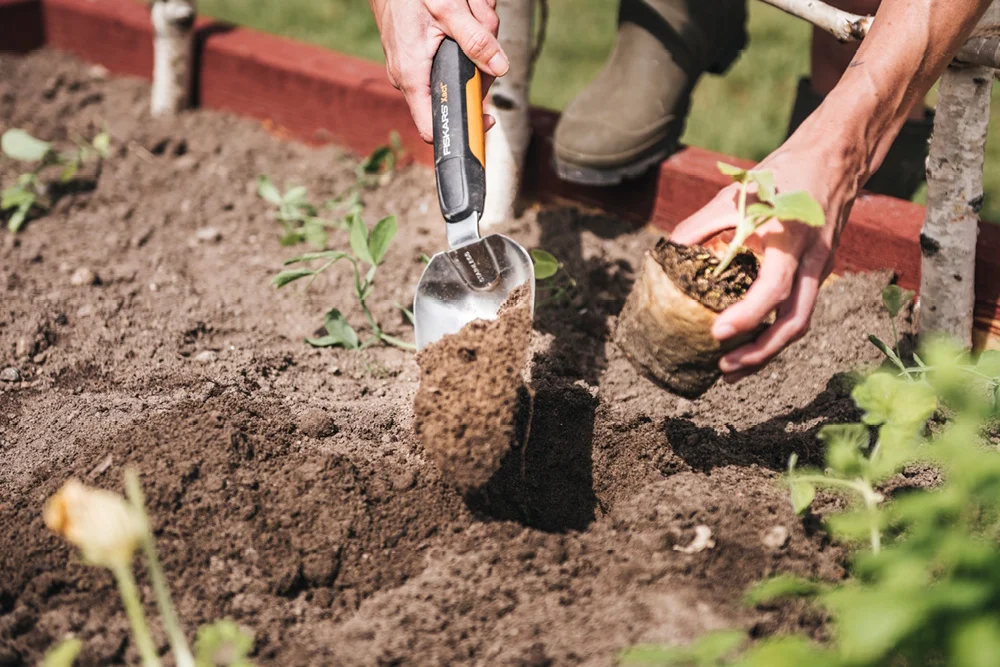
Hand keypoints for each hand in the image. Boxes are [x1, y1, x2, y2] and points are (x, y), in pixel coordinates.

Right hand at [370, 0, 507, 141]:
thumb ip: (476, 40)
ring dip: (477, 38)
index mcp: (412, 76)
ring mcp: (417, 67)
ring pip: (462, 69)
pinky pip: (454, 54)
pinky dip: (466, 33)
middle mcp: (412, 77)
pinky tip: (464, 11)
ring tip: (469, 9)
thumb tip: (499, 68)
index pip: (433, 127)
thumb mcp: (448, 10)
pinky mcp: (422, 54)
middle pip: (459, 92)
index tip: (487, 119)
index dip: (463, 129)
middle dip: (480, 65)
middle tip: (482, 29)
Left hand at [670, 131, 862, 381]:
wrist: (836, 158)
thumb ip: (701, 223)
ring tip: (732, 369)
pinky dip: (775, 331)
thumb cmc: (782, 174)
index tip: (717, 334)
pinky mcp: (818, 273)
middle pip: (795, 321)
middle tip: (724, 369)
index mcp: (790, 239)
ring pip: (800, 322)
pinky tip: (750, 343)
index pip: (773, 289)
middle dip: (761, 352)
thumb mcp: (737, 193)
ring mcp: (819, 269)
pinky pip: (800, 309)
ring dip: (768, 350)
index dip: (746, 315)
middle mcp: (811, 261)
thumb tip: (668, 251)